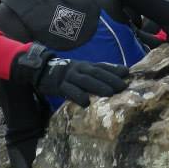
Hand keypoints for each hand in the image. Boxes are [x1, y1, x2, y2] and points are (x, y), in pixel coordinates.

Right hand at [11, 45, 128, 106]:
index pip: (102, 66)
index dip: (114, 69)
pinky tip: (86, 102)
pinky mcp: (59, 85)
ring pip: (85, 81)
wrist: (41, 70)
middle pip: (96, 73)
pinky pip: (69, 91)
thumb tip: (116, 76)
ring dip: (98, 86)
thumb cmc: (66, 74)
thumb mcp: (81, 71)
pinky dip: (78, 96)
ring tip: (110, 93)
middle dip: (110, 79)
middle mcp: (79, 69)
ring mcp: (69, 76)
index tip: (127, 73)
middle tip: (123, 86)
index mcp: (85, 65)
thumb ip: (96, 74)